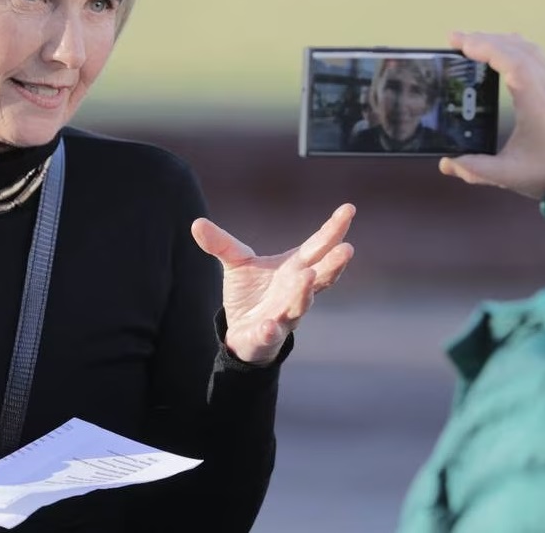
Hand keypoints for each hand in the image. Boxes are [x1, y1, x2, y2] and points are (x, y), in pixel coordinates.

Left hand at [192, 204, 355, 364]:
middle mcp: (297, 290)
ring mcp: (285, 314)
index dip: (334, 229)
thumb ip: (221, 244)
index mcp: (295, 268)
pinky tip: (269, 325)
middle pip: (321, 276)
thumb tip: (196, 223)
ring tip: (307, 277)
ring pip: (300, 305)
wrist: (241, 330)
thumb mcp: (236, 264)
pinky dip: (271, 330)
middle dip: (333, 264)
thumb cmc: (250, 292)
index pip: (319, 247)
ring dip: (304, 293)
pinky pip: (271, 334)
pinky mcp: (268, 336)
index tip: (349, 209)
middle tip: (346, 248)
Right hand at [440, 31, 544, 199]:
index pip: (510, 59)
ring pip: (528, 48)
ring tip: (474, 43)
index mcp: (535, 99)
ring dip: (500, 41)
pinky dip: (516, 48)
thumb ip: (476, 169)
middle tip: (455, 40)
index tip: (460, 43)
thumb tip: (447, 164)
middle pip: (516, 46)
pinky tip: (504, 54)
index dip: (484, 47)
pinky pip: (538, 57)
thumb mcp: (510, 174)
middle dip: (484, 39)